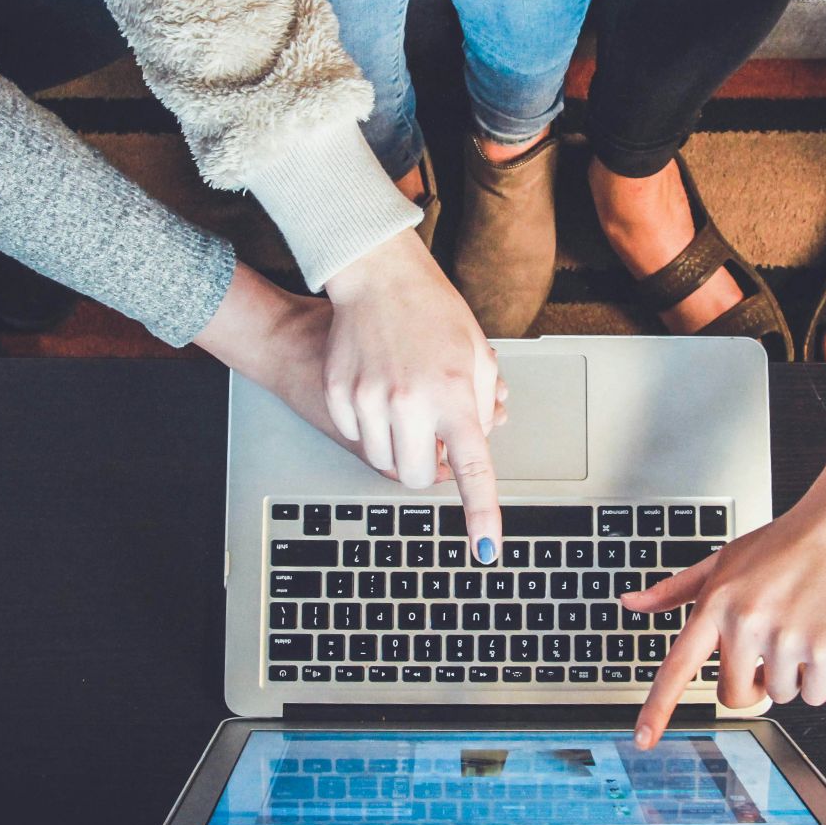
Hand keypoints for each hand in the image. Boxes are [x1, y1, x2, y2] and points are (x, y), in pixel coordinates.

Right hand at [323, 231, 506, 561]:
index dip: (481, 514)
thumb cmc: (433, 311)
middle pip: (417, 477)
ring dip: (399, 447)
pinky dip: (370, 426)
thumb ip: (482, 407)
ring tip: (406, 405)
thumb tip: (476, 445)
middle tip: (433, 437)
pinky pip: (356, 436)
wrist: (377, 276)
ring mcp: (369, 399)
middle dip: (427, 468)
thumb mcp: (477, 355)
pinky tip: (378, 389)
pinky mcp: (339, 394)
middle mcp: (410, 402)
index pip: (473, 469)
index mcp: (455, 394)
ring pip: (383, 461)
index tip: (486, 548)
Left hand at [623, 459, 825, 747]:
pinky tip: (821, 635)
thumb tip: (631, 603)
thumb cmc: (783, 543)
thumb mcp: (722, 560)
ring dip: (790, 674)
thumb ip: (675, 590)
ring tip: (798, 627)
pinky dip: (820, 677)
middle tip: (767, 649)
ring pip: (778, 695)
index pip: (678, 667)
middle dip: (750, 684)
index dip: (658, 708)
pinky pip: (814, 695)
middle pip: (734, 696)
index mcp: (716, 604)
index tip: (643, 739)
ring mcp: (785, 639)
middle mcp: (746, 623)